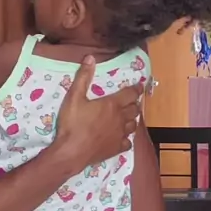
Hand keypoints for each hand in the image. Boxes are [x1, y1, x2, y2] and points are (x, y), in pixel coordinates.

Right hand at [55, 56, 142, 171]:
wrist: (71, 152)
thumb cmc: (72, 124)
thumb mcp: (74, 97)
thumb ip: (83, 77)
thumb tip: (90, 58)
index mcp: (112, 105)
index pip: (130, 93)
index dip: (136, 88)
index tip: (139, 86)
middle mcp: (120, 119)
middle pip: (134, 109)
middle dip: (134, 104)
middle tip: (132, 101)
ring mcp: (119, 135)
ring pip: (133, 125)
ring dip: (132, 119)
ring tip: (129, 117)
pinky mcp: (116, 148)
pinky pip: (128, 142)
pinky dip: (127, 138)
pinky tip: (122, 138)